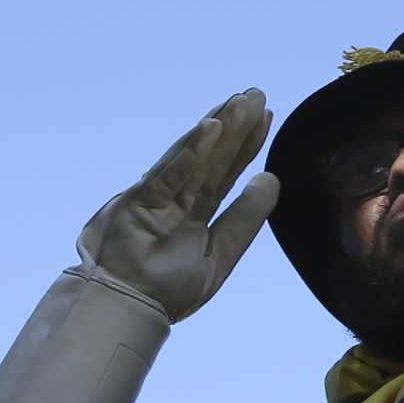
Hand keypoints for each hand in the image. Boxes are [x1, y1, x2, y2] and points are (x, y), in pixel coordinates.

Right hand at [80, 89, 279, 321]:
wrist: (132, 309)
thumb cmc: (169, 288)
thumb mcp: (220, 254)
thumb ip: (245, 219)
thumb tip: (270, 180)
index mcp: (197, 210)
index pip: (226, 171)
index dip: (246, 144)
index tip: (266, 115)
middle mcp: (179, 197)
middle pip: (213, 157)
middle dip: (235, 126)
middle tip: (257, 94)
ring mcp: (159, 196)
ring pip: (194, 156)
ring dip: (218, 128)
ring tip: (241, 102)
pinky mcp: (141, 201)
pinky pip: (170, 173)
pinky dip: (190, 151)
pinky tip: (211, 128)